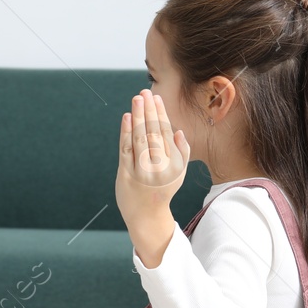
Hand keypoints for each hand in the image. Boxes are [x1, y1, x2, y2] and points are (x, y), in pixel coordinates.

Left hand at [115, 91, 188, 262]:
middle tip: (145, 92)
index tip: (156, 98)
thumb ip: (181, 152)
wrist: (147, 216)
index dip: (161, 114)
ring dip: (137, 117)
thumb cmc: (163, 189)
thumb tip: (178, 130)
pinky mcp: (126, 175)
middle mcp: (159, 167)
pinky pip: (126, 150)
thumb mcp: (178, 173)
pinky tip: (126, 117)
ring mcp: (142, 172)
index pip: (166, 133)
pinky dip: (125, 132)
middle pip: (153, 133)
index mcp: (173, 164)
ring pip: (140, 139)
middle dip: (149, 111)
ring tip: (136, 99)